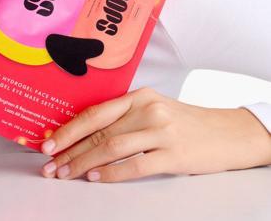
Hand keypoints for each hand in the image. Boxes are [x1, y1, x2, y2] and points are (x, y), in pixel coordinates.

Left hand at [40, 87, 270, 182]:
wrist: (227, 132)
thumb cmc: (183, 122)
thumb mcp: (152, 110)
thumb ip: (122, 119)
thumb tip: (83, 135)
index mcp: (138, 96)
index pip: (95, 112)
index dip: (69, 128)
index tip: (47, 142)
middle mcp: (147, 109)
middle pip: (99, 130)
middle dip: (69, 148)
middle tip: (50, 164)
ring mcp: (161, 131)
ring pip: (112, 147)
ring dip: (84, 162)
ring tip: (65, 173)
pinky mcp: (174, 154)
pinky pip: (136, 165)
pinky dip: (112, 173)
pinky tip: (95, 178)